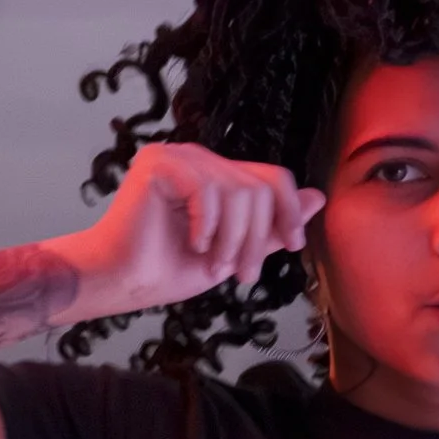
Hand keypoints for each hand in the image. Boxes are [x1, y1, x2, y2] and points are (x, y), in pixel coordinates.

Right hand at [82, 142, 322, 316]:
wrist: (122, 282)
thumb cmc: (167, 270)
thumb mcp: (234, 252)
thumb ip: (271, 227)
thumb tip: (317, 198)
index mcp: (215, 174)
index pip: (271, 177)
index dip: (289, 210)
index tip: (294, 245)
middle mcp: (198, 158)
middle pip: (259, 188)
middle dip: (257, 239)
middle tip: (240, 274)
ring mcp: (177, 155)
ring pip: (237, 192)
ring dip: (232, 240)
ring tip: (213, 265)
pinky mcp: (158, 163)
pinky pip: (207, 190)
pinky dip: (207, 226)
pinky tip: (193, 244)